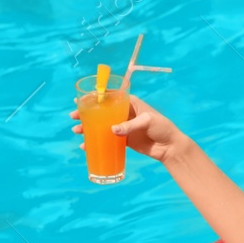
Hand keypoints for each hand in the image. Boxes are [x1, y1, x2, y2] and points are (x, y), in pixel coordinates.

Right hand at [70, 94, 186, 162]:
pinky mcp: (124, 140)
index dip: (94, 96)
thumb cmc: (162, 128)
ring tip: (77, 131)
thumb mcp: (147, 122)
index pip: (109, 96)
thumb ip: (130, 125)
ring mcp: (123, 127)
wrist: (170, 147)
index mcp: (130, 103)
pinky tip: (86, 145)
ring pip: (101, 125)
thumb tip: (112, 130)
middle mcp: (124, 113)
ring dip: (88, 128)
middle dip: (86, 113)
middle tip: (73, 116)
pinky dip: (96, 142)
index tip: (81, 99)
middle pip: (101, 111)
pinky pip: (107, 139)